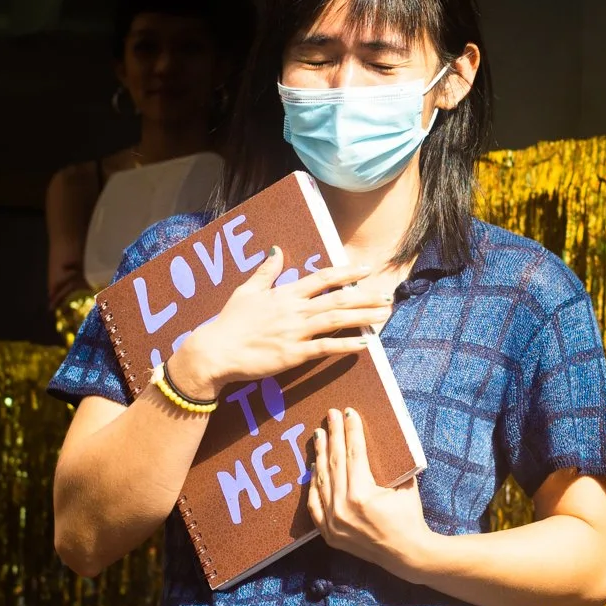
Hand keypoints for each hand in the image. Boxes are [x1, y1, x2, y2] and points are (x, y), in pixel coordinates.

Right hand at [170, 249, 389, 397]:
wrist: (215, 351)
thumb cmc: (229, 322)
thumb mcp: (246, 291)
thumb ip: (266, 271)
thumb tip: (277, 250)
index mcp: (285, 293)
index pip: (323, 278)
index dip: (347, 272)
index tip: (366, 269)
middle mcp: (295, 310)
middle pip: (338, 298)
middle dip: (366, 296)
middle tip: (389, 295)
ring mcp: (296, 332)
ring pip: (337, 320)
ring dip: (364, 317)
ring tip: (384, 315)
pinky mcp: (294, 354)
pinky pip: (325, 348)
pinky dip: (346, 345)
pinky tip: (365, 344)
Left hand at [308, 407, 429, 575]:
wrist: (406, 555)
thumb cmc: (410, 518)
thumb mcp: (405, 486)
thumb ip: (391, 465)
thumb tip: (383, 439)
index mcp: (362, 494)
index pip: (354, 453)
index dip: (351, 431)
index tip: (348, 412)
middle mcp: (342, 507)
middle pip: (335, 462)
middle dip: (333, 435)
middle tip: (330, 415)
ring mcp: (332, 522)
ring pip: (322, 481)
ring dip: (320, 455)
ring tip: (320, 435)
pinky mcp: (329, 534)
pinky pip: (315, 504)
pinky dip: (314, 485)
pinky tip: (314, 467)